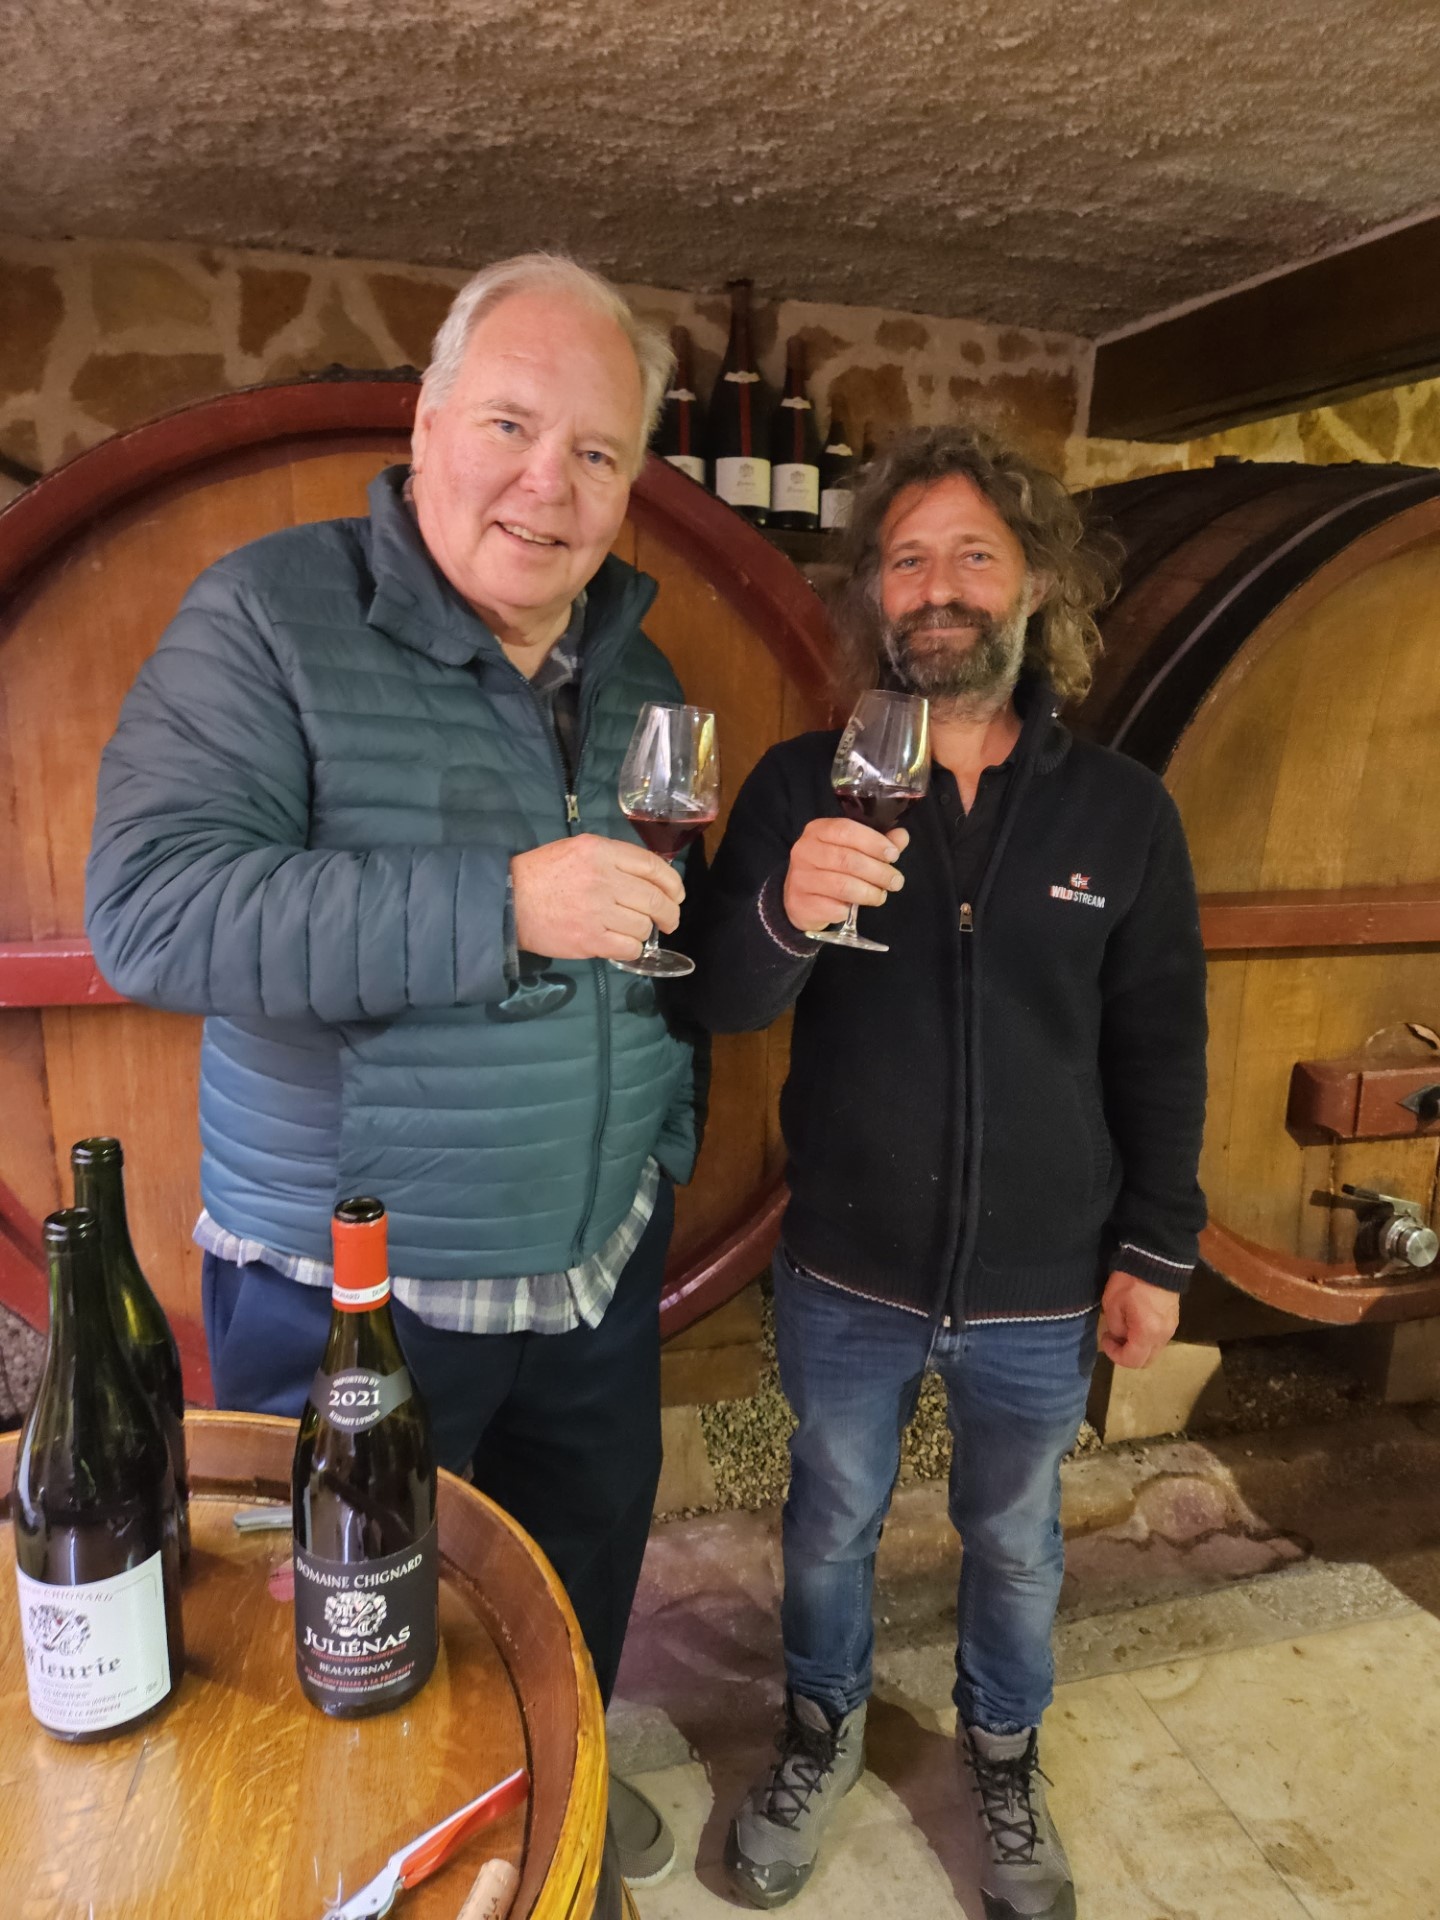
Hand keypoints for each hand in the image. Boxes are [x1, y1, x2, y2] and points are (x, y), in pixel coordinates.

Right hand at [511, 835, 683, 962]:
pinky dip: (632, 949)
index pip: (652, 866)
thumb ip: (613, 859)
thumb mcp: (578, 849)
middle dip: (670, 913)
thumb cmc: (542, 874)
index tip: (677, 895)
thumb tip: (650, 877)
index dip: (673, 883)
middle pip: (654, 899)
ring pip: (644, 926)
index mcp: (601, 851)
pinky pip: (629, 948)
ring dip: (645, 931)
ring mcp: (597, 910)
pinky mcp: (590, 939)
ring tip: (633, 931)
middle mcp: (603, 878)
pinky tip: (622, 944)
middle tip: (670, 920)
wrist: (508, 901)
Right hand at [782, 819, 907, 931]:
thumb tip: (902, 836)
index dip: (873, 842)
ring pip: (842, 885)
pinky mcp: (801, 903)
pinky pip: (833, 907)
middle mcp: (804, 850)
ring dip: (869, 892)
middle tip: (896, 881)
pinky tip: (855, 908)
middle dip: (878, 871)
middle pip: (847, 859)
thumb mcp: (851, 850)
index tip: (893, 855)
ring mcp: (800, 878)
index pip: (846, 830)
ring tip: (881, 895)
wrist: (799, 899)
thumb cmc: (830, 869)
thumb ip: (877, 843)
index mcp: (818, 830)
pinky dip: (850, 910)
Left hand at [1099, 1270, 1180, 1368]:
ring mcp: (1172, 1329)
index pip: (1132, 1361)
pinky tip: (1136, 1323)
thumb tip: (1121, 1336)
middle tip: (1114, 1338)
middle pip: (1146, 1361)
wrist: (1156, 1260)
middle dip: (1127, 1355)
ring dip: (1137, 1347)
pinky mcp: (1174, 1320)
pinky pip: (1159, 1339)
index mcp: (1147, 1333)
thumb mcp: (1113, 1304)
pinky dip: (1146, 1339)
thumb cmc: (1130, 1282)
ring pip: (1153, 1351)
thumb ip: (1116, 1327)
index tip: (1105, 1338)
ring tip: (1124, 1329)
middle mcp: (1163, 1336)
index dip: (1115, 1355)